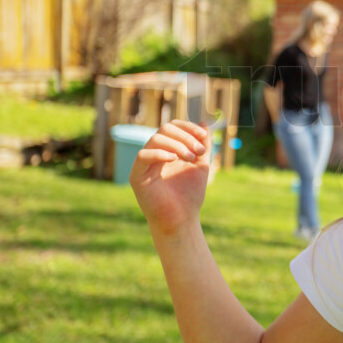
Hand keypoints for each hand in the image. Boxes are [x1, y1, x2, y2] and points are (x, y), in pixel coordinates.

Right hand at [129, 119, 210, 235]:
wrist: (182, 219)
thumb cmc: (190, 195)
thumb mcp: (200, 165)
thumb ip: (202, 145)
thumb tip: (205, 123)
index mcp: (167, 150)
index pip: (172, 127)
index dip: (188, 126)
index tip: (204, 135)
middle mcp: (154, 155)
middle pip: (164, 129)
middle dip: (185, 136)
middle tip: (199, 152)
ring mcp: (144, 164)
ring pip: (155, 139)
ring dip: (177, 145)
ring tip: (190, 158)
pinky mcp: (137, 176)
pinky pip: (143, 156)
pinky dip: (160, 153)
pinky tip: (174, 159)